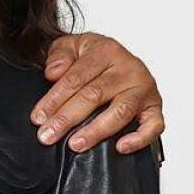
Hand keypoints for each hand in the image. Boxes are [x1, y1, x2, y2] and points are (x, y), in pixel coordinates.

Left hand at [34, 33, 164, 155]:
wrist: (116, 58)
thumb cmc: (90, 57)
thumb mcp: (71, 47)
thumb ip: (59, 55)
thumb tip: (53, 73)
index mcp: (106, 50)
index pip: (76, 78)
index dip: (55, 99)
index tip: (38, 118)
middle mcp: (129, 68)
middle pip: (95, 95)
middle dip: (67, 118)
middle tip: (47, 136)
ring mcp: (144, 88)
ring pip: (120, 111)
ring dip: (96, 131)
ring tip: (75, 145)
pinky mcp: (155, 106)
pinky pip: (153, 125)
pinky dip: (139, 138)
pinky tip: (120, 147)